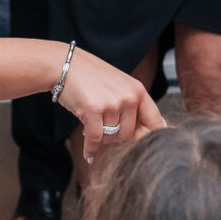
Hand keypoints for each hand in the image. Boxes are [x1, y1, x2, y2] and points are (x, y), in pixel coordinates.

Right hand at [55, 48, 168, 163]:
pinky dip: (91, 149)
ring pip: (111, 137)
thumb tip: (152, 133)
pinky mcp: (93, 110)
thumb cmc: (91, 76)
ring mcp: (112, 104)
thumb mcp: (119, 85)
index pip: (155, 121)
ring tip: (91, 128)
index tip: (149, 148)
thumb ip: (133, 106)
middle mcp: (128, 97)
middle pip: (129, 135)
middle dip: (115, 138)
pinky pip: (95, 139)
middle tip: (102, 131)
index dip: (152, 138)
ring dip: (100, 139)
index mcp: (138, 90)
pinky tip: (88, 155)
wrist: (64, 65)